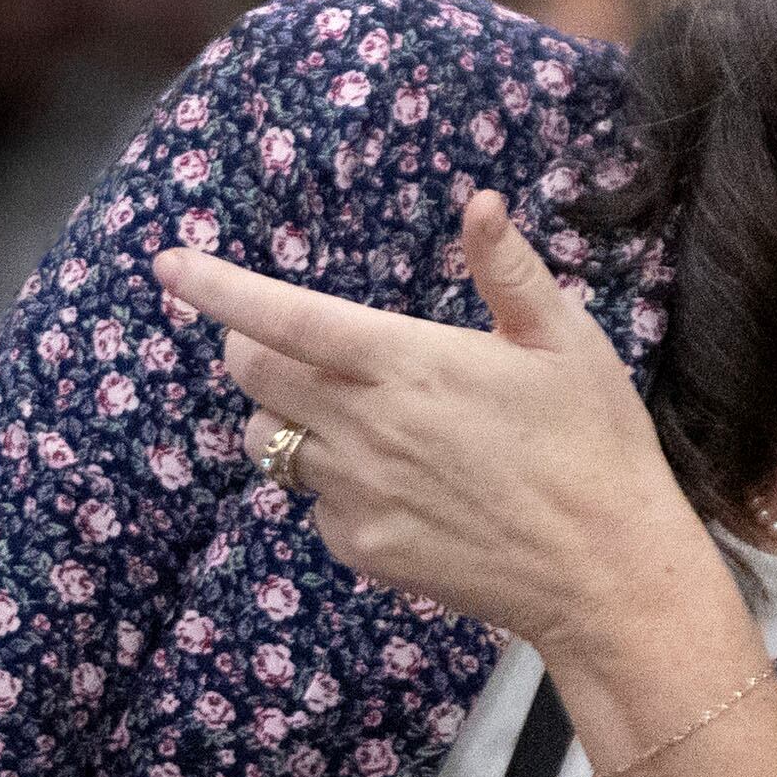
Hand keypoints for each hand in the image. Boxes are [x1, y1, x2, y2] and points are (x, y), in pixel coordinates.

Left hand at [150, 191, 715, 658]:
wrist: (606, 573)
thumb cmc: (595, 444)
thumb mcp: (566, 341)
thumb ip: (509, 271)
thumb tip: (480, 203)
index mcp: (407, 363)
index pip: (283, 318)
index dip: (218, 290)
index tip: (170, 266)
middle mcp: (365, 428)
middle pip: (253, 377)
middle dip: (253, 348)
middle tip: (297, 342)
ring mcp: (356, 495)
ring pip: (272, 442)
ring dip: (288, 416)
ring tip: (358, 415)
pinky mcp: (361, 550)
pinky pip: (314, 502)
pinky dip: (331, 482)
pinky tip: (398, 481)